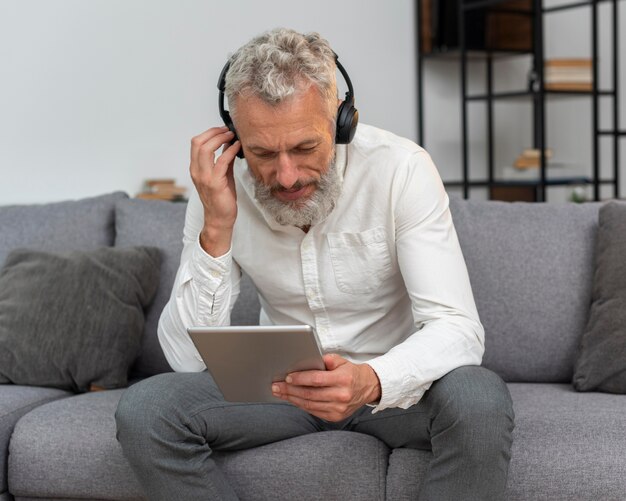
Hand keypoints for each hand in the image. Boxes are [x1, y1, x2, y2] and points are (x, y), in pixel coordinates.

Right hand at [189, 126, 241, 256]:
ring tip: (232, 136)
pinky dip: (230, 151)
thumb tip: (230, 143)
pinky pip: (221, 161)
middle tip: (228, 130)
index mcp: (196, 168)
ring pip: (206, 149)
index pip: (196, 143)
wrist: (220, 219)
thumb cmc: (221, 199)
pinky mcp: (215, 183)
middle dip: (214, 132)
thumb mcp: (222, 175)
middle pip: (198, 142)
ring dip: (220, 138)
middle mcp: (196, 171)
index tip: (222, 129)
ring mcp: (204, 177)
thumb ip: (224, 160)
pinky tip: (237, 147)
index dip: (209, 133)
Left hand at [271, 354, 381, 421]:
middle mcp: (341, 396)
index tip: (287, 377)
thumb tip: (305, 361)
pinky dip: (301, 405)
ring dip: (292, 399)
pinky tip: (292, 399)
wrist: (368, 387)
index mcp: (343, 380)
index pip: (316, 380)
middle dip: (290, 390)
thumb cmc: (350, 372)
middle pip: (310, 394)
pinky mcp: (335, 417)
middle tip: (276, 386)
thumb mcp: (340, 360)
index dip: (300, 379)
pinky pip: (313, 411)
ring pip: (309, 405)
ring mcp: (338, 409)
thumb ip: (324, 359)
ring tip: (280, 393)